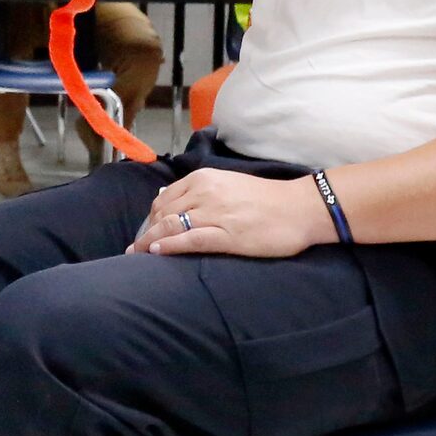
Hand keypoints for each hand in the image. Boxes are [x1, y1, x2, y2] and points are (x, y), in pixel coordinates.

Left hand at [127, 169, 333, 258]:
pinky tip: (157, 253)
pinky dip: (169, 247)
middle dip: (145, 233)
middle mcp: (204, 192)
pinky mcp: (226, 235)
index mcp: (204, 179)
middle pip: (161, 214)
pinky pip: (189, 240)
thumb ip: (198, 191)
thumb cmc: (266, 199)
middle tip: (136, 251)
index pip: (164, 199)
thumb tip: (166, 200)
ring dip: (148, 243)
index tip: (144, 234)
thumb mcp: (227, 184)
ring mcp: (214, 214)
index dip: (149, 219)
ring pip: (170, 227)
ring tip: (136, 257)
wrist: (300, 208)